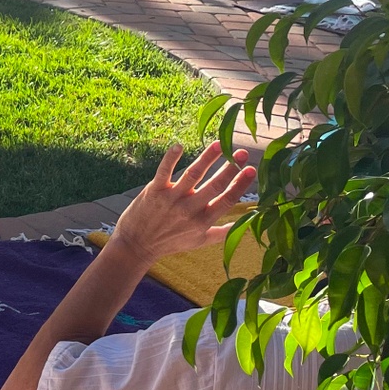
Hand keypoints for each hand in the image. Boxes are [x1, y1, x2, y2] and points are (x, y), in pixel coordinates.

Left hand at [111, 143, 256, 265]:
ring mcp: (171, 199)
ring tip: (220, 144)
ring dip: (207, 158)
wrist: (136, 245)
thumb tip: (244, 224)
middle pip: (214, 185)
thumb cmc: (169, 243)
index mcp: (203, 221)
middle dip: (230, 168)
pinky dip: (171, 158)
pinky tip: (179, 146)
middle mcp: (189, 210)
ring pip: (193, 175)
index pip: (226, 200)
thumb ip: (222, 233)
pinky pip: (164, 172)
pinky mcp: (154, 191)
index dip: (240, 185)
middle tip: (243, 153)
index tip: (252, 170)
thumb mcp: (198, 242)